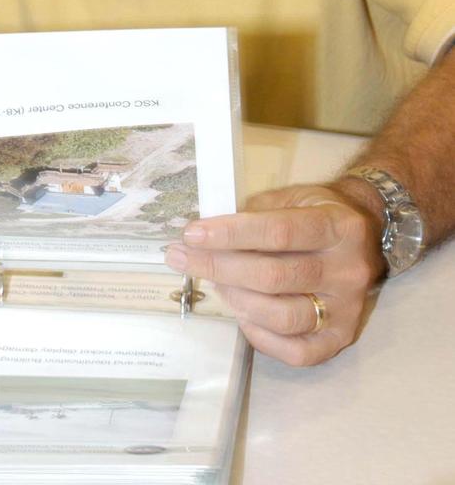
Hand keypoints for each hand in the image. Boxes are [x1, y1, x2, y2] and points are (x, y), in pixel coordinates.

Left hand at [165, 184, 385, 364]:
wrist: (366, 235)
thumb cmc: (318, 213)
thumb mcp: (294, 198)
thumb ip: (256, 213)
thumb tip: (207, 233)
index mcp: (337, 226)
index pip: (278, 232)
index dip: (231, 234)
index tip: (192, 234)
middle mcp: (348, 270)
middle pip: (275, 276)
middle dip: (219, 266)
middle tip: (182, 258)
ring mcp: (348, 309)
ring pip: (283, 316)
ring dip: (237, 300)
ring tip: (214, 283)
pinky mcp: (343, 337)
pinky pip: (297, 351)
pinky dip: (261, 336)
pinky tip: (240, 314)